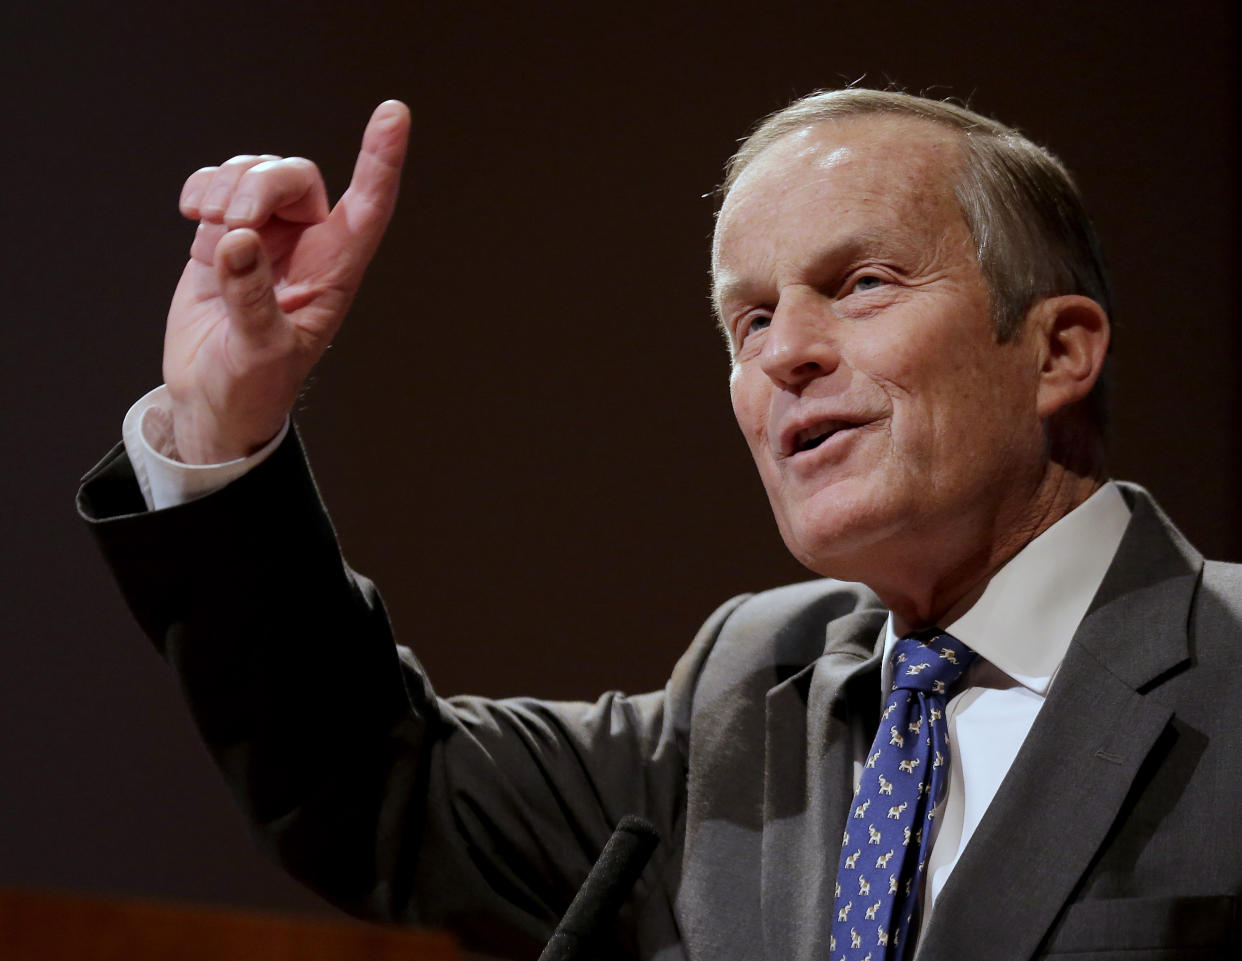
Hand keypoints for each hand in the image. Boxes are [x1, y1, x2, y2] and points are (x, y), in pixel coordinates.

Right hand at [163, 100, 410, 462]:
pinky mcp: (224, 235)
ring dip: (227, 186)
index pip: (369, 207)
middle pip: (295, 176)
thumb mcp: (260, 351)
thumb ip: (250, 298)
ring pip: (256, 171)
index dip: (382, 160)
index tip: (394, 113)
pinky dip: (204, 186)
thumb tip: (237, 239)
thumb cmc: (254, 386)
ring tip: (208, 227)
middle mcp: (306, 246)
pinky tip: (194, 215)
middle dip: (259, 186)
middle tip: (231, 226)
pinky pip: (219, 183)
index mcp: (335, 273)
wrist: (211, 398)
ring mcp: (265, 237)